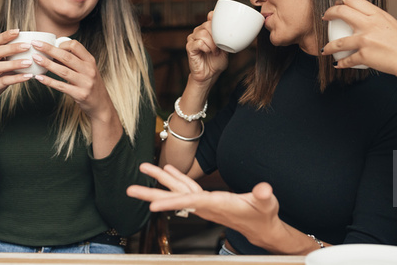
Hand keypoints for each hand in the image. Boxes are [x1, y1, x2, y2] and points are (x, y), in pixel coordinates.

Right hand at [0, 29, 36, 116]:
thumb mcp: (2, 68)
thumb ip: (11, 59)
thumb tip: (32, 49)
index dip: (5, 36)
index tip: (18, 31)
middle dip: (11, 48)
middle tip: (27, 45)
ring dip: (14, 63)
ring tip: (29, 62)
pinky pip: (3, 81)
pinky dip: (16, 78)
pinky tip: (28, 76)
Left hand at [30, 39, 112, 119]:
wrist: (102, 105)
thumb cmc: (91, 84)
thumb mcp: (88, 70)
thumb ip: (75, 61)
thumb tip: (54, 51)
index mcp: (90, 61)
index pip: (75, 46)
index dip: (61, 44)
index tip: (51, 44)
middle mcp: (89, 70)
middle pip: (67, 56)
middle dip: (49, 49)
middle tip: (36, 44)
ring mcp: (85, 83)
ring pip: (63, 71)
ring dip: (47, 64)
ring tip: (35, 59)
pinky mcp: (80, 94)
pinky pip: (61, 86)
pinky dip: (49, 81)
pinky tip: (39, 77)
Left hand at [127, 163, 282, 249]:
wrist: (261, 228)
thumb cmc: (263, 215)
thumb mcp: (266, 204)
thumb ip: (263, 196)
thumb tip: (264, 189)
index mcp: (217, 205)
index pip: (190, 203)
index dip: (171, 204)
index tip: (152, 206)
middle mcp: (206, 205)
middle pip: (175, 198)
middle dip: (152, 193)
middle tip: (130, 189)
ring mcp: (205, 203)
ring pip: (177, 190)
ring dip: (160, 181)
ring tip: (143, 169)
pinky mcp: (207, 200)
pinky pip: (187, 188)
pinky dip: (176, 179)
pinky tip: (167, 171)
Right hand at [185, 11, 227, 84]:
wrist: (210, 75)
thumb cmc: (216, 62)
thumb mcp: (225, 48)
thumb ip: (226, 37)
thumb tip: (233, 28)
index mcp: (207, 30)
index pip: (210, 18)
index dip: (215, 18)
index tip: (221, 23)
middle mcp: (198, 32)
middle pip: (207, 25)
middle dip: (216, 35)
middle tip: (220, 46)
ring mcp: (192, 39)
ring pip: (202, 33)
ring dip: (212, 44)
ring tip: (215, 51)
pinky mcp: (189, 47)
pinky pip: (198, 42)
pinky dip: (206, 48)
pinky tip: (208, 52)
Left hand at [321, 0, 396, 78]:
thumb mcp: (389, 23)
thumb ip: (375, 20)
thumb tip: (362, 19)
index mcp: (376, 14)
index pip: (352, 0)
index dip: (340, 0)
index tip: (336, 4)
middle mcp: (368, 24)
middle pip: (341, 12)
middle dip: (329, 13)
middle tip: (325, 18)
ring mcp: (365, 40)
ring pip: (338, 42)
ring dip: (328, 47)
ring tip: (325, 49)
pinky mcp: (364, 55)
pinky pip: (347, 60)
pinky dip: (341, 63)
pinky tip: (338, 64)